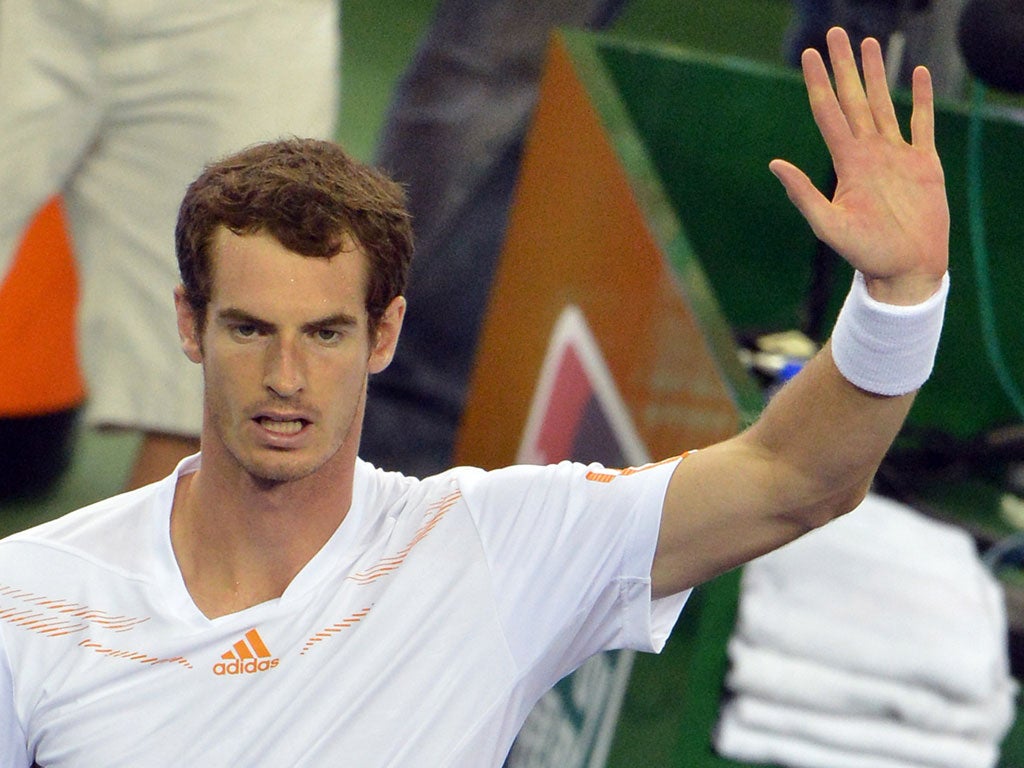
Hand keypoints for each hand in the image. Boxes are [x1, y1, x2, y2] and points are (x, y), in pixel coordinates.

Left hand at [769, 27, 948, 304]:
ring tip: (869, 44)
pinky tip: (918, 74)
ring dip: (877, 74)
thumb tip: (774, 164)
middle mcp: (869, 153)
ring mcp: (896, 155)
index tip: (808, 54)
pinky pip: (922, 123)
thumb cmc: (866, 254)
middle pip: (854, 98)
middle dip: (845, 67)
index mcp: (847, 163)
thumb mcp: (828, 225)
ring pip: (885, 103)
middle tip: (836, 33)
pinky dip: (922, 98)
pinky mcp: (924, 163)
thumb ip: (803, 194)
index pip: (828, 112)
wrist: (905, 270)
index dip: (818, 82)